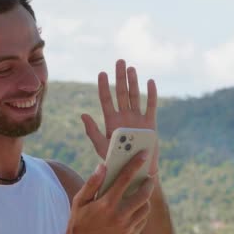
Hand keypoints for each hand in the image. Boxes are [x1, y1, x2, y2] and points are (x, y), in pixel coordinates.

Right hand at [63, 151, 153, 233]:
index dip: (136, 163)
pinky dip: (143, 211)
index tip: (144, 154)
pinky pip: (143, 220)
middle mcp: (119, 215)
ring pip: (146, 207)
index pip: (125, 178)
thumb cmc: (78, 222)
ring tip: (142, 192)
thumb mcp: (79, 201)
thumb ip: (92, 183)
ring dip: (146, 197)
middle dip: (148, 182)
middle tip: (148, 177)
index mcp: (106, 203)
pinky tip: (138, 206)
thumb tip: (103, 166)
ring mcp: (126, 227)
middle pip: (143, 193)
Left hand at [81, 59, 158, 173]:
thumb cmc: (116, 161)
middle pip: (121, 93)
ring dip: (133, 82)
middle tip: (119, 61)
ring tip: (130, 68)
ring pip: (135, 96)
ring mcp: (137, 119)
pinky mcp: (150, 124)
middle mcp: (124, 116)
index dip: (104, 86)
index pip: (106, 100)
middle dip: (120, 77)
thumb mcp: (102, 147)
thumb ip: (93, 132)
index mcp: (111, 121)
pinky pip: (151, 106)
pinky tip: (149, 82)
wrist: (135, 171)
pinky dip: (151, 94)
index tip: (102, 73)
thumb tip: (83, 115)